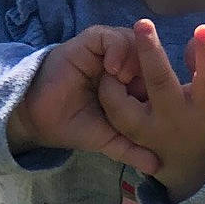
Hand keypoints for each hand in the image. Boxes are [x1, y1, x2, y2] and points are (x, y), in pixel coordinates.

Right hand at [6, 25, 159, 171]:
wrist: (41, 119)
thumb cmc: (75, 126)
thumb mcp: (109, 141)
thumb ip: (132, 150)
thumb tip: (158, 168)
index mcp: (129, 85)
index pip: (157, 74)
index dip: (163, 84)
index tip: (161, 103)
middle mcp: (120, 65)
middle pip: (149, 53)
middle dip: (152, 67)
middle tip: (141, 88)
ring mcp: (104, 53)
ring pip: (134, 40)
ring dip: (134, 57)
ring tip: (124, 78)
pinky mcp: (88, 43)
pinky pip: (110, 36)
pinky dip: (117, 48)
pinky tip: (112, 68)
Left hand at [96, 19, 204, 201]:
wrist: (194, 159)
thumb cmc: (203, 111)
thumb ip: (202, 63)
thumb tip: (194, 37)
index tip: (203, 29)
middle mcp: (179, 118)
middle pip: (162, 84)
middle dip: (151, 53)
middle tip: (142, 23)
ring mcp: (153, 131)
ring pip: (128, 103)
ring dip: (118, 77)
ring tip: (115, 61)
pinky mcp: (133, 138)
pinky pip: (114, 113)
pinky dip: (110, 90)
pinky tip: (111, 77)